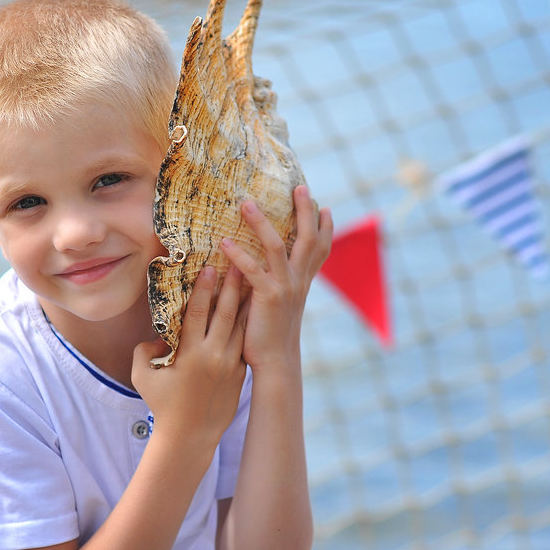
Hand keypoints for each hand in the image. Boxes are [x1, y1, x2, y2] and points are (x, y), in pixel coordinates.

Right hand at [131, 264, 247, 452]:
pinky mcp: (240, 373)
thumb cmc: (163, 405)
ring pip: (241, 326)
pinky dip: (248, 325)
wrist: (191, 437)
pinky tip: (252, 311)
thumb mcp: (143, 377)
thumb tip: (157, 335)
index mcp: (189, 354)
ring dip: (245, 302)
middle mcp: (213, 356)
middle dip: (232, 286)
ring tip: (251, 279)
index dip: (204, 288)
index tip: (209, 267)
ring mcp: (230, 365)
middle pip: (225, 313)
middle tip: (238, 262)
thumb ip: (145, 350)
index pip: (198, 312)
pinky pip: (245, 343)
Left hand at [220, 185, 332, 369]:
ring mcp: (285, 288)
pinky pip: (252, 271)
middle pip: (308, 238)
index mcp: (303, 282)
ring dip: (261, 222)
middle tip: (299, 186)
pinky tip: (224, 243)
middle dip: (304, 211)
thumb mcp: (280, 304)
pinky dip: (238, 255)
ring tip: (246, 203)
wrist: (275, 362)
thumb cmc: (271, 334)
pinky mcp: (268, 298)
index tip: (324, 206)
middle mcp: (299, 281)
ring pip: (277, 246)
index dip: (326, 227)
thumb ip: (275, 283)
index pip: (320, 249)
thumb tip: (261, 268)